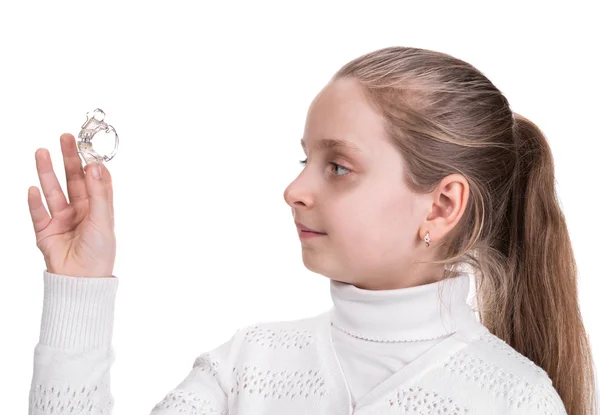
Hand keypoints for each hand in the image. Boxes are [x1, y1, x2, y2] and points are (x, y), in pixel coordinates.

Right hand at [28, 133, 115, 277]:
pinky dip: (34, 201)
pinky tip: (32, 188)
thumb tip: (95, 166)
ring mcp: (61, 220)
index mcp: (98, 208)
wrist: (81, 282)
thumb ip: (98, 193)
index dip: (92, 162)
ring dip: (47, 172)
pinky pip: (37, 213)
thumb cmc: (99, 253)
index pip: (95, 180)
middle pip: (73, 179)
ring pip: (52, 191)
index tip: (89, 145)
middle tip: (66, 138)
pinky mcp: (45, 231)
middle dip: (69, 159)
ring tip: (42, 152)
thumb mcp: (103, 220)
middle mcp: (80, 211)